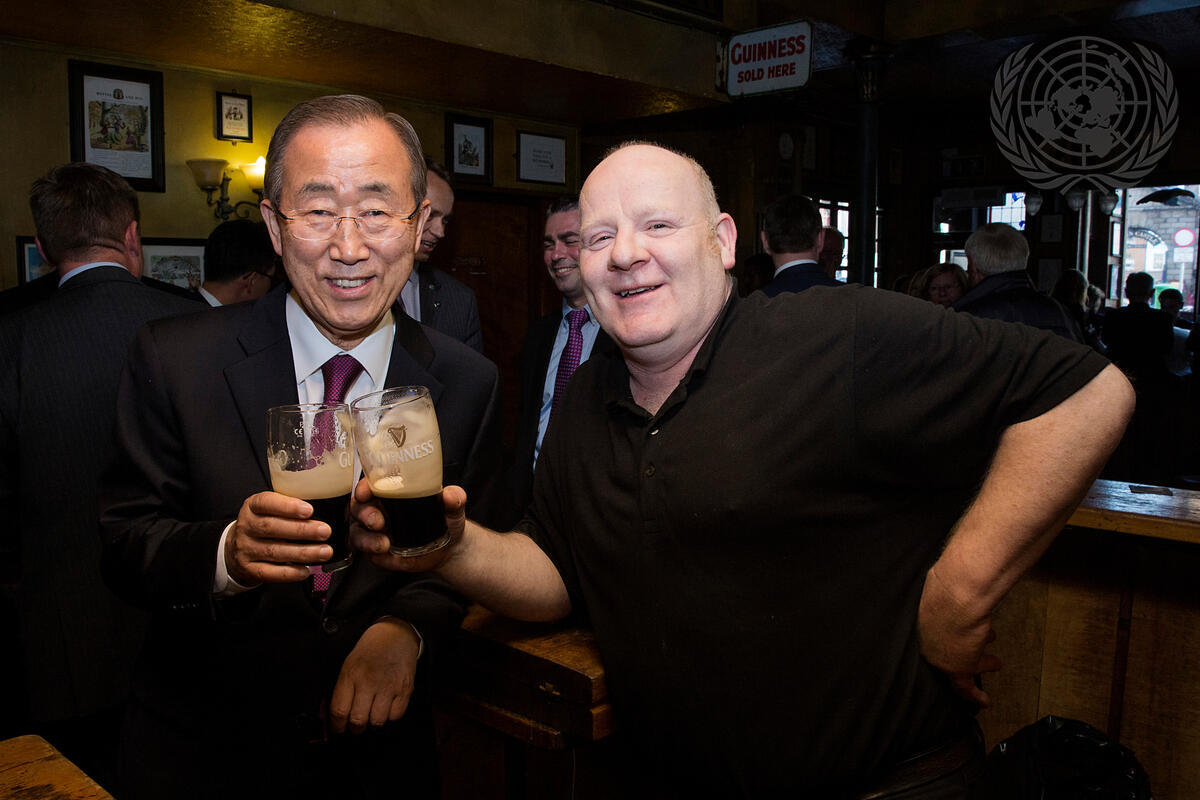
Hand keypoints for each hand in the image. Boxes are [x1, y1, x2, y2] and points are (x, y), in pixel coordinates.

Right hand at [224, 491, 332, 585]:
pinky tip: (306, 570)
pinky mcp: (249, 569)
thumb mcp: (270, 508)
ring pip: (274, 551)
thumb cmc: (262, 523)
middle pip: (272, 528)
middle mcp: (246, 527)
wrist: (235, 546)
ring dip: (303, 552)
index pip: (266, 503)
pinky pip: (270, 573)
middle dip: (302, 530)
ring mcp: (246, 549)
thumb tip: (323, 508)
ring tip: (324, 552)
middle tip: (325, 531)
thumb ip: (289, 507)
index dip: (288, 506)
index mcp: (252, 506)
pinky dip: (290, 573)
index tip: (309, 510)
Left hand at [329, 618, 419, 734]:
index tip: (338, 728)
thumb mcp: (348, 665)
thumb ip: (339, 691)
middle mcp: (369, 681)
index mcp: (351, 674)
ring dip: (372, 722)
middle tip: (355, 724)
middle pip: (358, 720)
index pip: (339, 710)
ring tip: (372, 713)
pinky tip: (387, 706)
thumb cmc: (370, 651)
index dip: (336, 726)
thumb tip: (327, 716)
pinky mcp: (405, 689)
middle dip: (355, 728)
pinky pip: (395, 716)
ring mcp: (388, 686)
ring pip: (377, 721)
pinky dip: (390, 716)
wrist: (396, 634)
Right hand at [350, 480, 465, 573]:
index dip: (363, 487)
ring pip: (356, 533)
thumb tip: (450, 495)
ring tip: (384, 545)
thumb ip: (455, 498)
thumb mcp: (453, 507)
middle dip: (364, 514)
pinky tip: (388, 556)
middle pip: (357, 508)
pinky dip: (375, 555)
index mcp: (390, 492)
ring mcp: (375, 532)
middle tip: (378, 522)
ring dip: (366, 539)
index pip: (369, 484)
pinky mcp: (378, 552)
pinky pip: (368, 554)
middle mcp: (378, 509)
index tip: (365, 492)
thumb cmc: (446, 519)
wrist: (449, 547)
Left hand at [917, 564, 1001, 707]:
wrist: (955, 596)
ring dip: (981, 663)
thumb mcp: (943, 585)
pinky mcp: (959, 667)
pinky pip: (966, 687)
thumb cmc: (950, 585)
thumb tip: (957, 568)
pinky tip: (985, 702)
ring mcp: (941, 655)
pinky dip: (976, 696)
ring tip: (995, 663)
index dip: (944, 638)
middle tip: (970, 654)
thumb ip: (949, 585)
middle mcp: (929, 642)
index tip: (953, 638)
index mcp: (923, 623)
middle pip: (945, 652)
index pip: (933, 636)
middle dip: (961, 651)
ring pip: (962, 665)